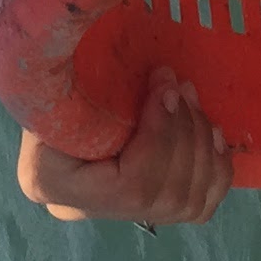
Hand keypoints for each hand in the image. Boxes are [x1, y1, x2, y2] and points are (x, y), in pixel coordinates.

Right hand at [17, 68, 232, 226]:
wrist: (46, 112)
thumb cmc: (45, 89)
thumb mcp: (49, 81)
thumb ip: (71, 81)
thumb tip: (96, 45)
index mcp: (51, 182)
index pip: (130, 185)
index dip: (161, 138)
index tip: (165, 88)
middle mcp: (87, 211)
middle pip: (164, 194)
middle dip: (185, 133)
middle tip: (182, 86)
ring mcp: (117, 215)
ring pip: (186, 202)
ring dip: (201, 144)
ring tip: (193, 99)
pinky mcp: (147, 208)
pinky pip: (198, 206)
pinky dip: (215, 170)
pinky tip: (214, 135)